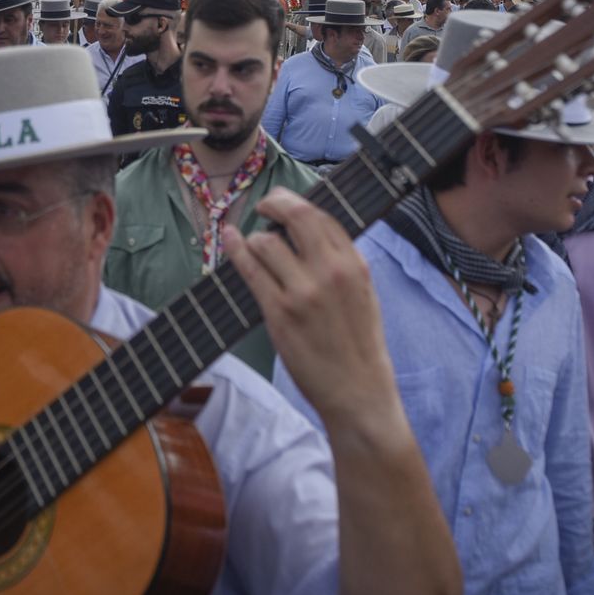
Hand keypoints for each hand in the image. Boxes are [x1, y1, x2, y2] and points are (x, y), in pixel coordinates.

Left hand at [220, 188, 395, 427]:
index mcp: (354, 265)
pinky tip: (229, 239)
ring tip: (255, 249)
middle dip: (274, 203)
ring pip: (266, 242)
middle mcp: (331, 272)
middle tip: (263, 206)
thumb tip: (313, 236)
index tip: (281, 201)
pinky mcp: (280, 313)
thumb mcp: (365, 295)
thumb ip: (342, 264)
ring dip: (254, 239)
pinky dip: (235, 250)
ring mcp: (303, 292)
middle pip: (295, 216)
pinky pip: (250, 270)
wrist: (359, 392)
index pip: (322, 216)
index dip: (296, 202)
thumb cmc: (359, 346)